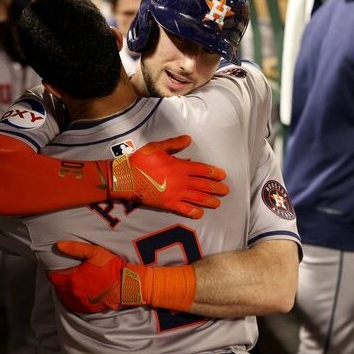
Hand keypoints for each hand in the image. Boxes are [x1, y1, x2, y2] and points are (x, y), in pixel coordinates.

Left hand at [48, 241, 195, 313]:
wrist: (126, 285)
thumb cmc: (111, 267)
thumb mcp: (94, 252)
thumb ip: (75, 248)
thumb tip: (58, 245)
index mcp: (72, 278)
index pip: (52, 277)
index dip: (53, 271)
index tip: (58, 266)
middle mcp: (72, 293)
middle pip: (57, 287)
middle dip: (60, 279)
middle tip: (67, 272)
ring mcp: (79, 302)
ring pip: (64, 296)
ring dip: (65, 289)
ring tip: (74, 281)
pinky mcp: (86, 309)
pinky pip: (73, 304)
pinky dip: (73, 298)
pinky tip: (80, 291)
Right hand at [106, 135, 228, 217]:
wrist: (127, 177)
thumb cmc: (140, 161)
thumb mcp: (157, 147)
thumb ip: (174, 144)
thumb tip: (188, 139)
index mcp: (180, 166)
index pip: (202, 169)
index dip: (214, 173)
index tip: (222, 176)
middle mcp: (181, 181)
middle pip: (203, 185)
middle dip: (216, 188)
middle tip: (225, 191)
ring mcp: (175, 194)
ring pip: (197, 198)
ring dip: (209, 201)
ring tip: (217, 203)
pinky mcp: (168, 204)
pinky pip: (184, 209)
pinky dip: (193, 212)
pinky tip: (199, 213)